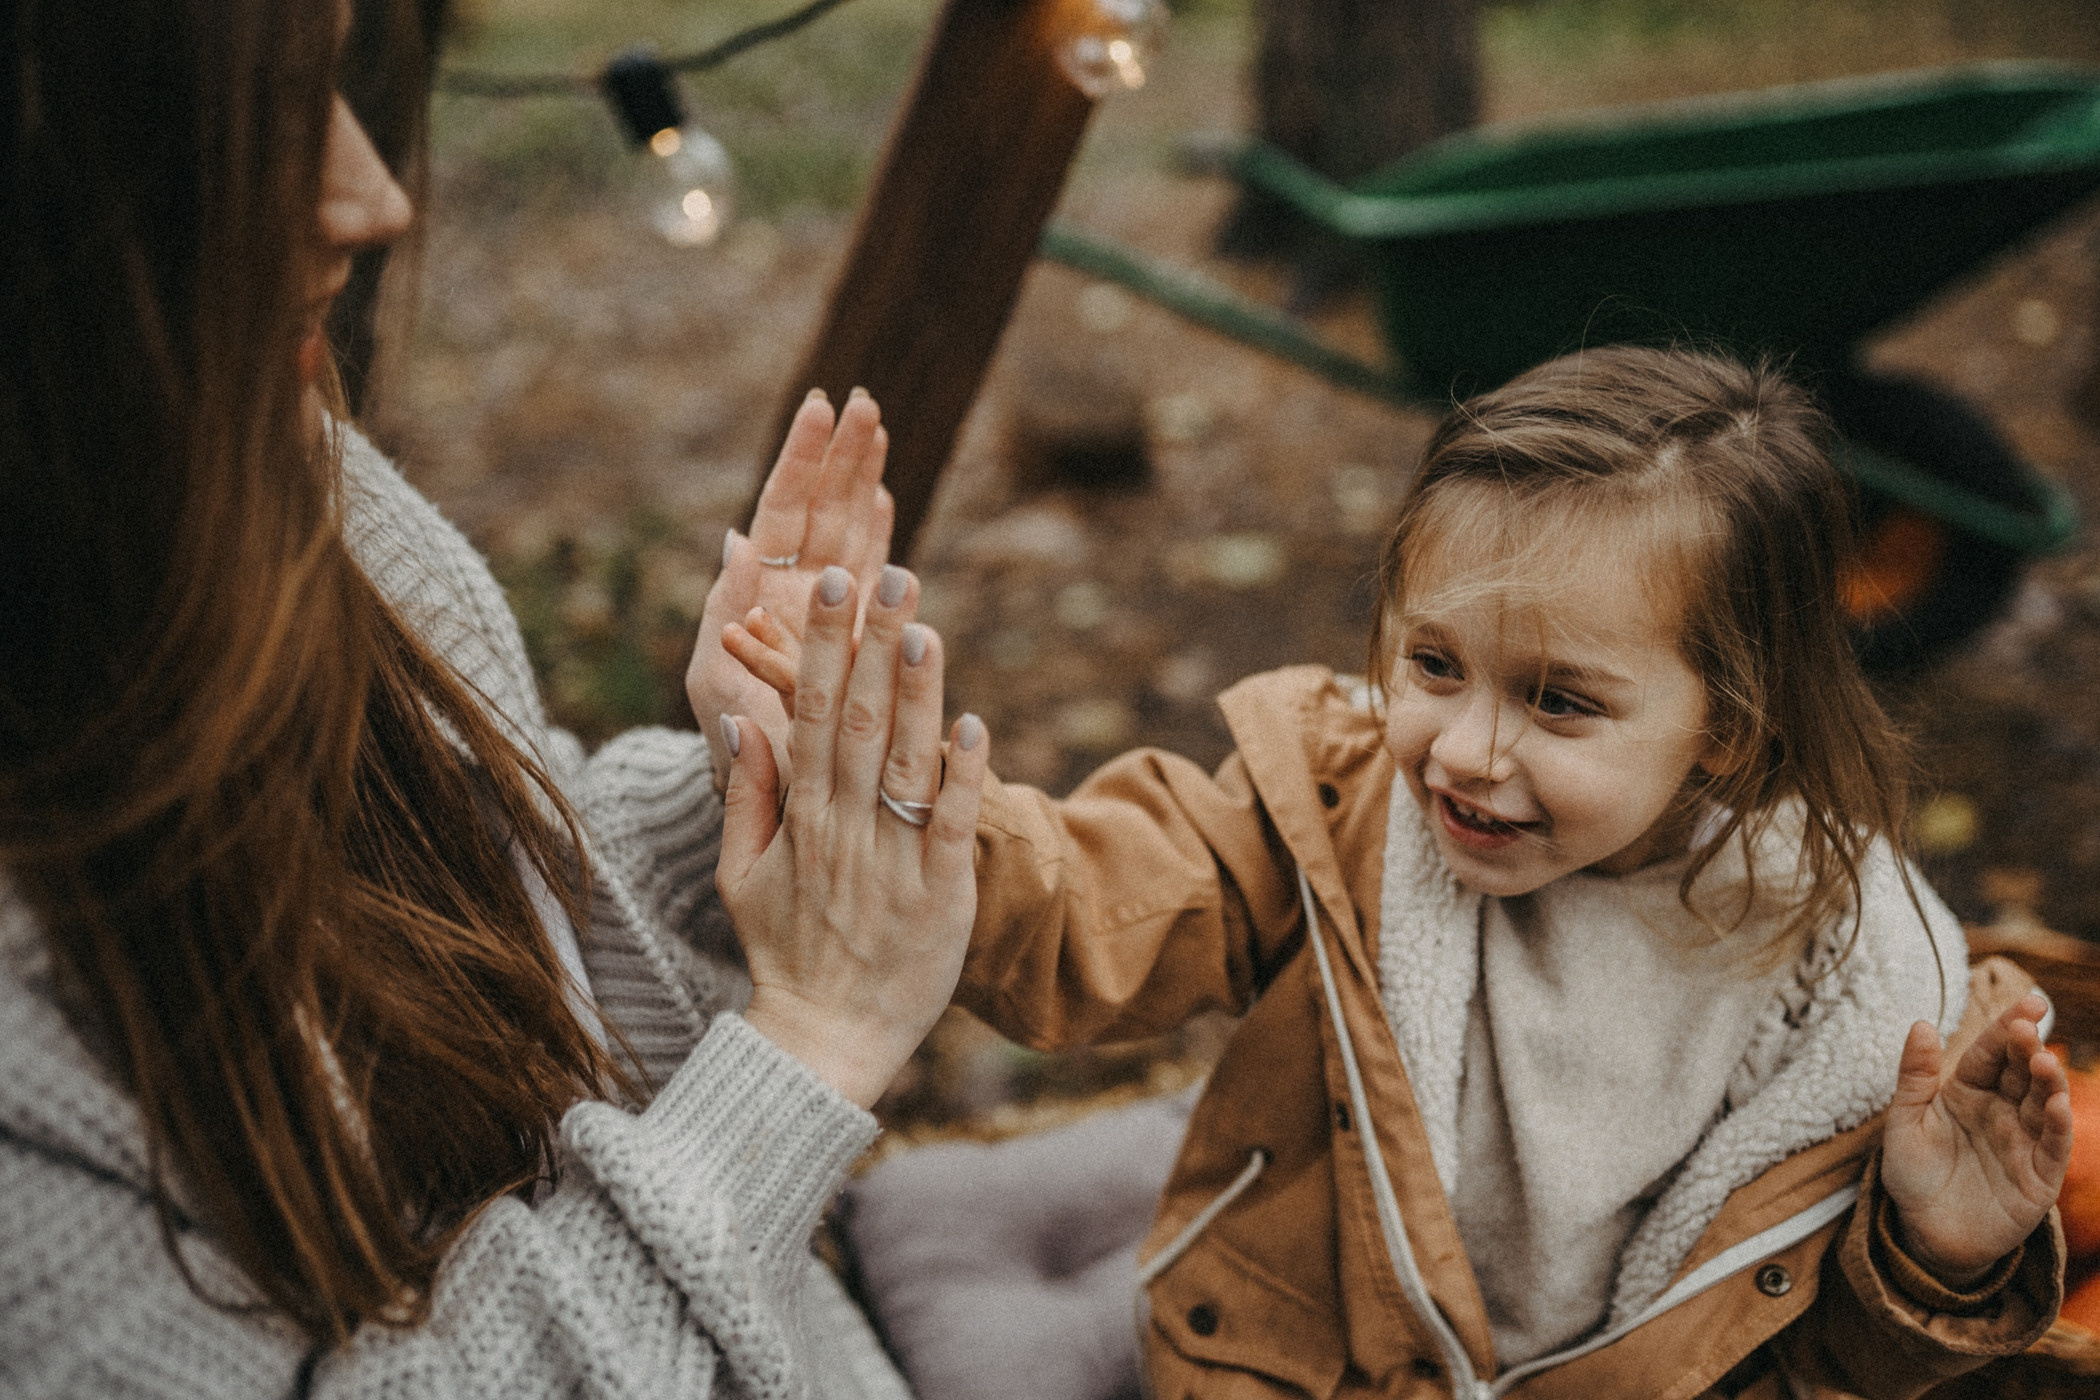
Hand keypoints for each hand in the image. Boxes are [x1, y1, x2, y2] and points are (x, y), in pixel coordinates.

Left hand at [687, 387, 892, 791]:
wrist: (768, 801)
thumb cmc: (732, 745)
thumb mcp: (716, 678)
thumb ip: (727, 611)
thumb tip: (735, 538)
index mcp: (761, 594)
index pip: (783, 511)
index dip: (802, 459)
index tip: (820, 409)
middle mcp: (798, 595)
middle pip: (822, 509)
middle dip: (841, 454)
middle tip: (862, 402)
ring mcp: (833, 613)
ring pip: (852, 531)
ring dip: (862, 478)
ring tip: (875, 427)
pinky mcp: (863, 638)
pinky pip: (873, 574)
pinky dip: (877, 532)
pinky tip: (882, 495)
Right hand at [714, 561, 988, 1107]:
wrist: (825, 1039)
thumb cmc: (786, 950)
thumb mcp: (741, 873)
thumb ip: (746, 793)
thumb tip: (742, 718)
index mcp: (800, 817)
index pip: (811, 713)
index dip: (823, 646)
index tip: (832, 585)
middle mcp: (844, 830)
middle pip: (860, 722)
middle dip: (873, 645)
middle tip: (890, 575)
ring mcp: (894, 862)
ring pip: (906, 764)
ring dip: (918, 694)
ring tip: (925, 627)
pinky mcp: (941, 897)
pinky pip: (952, 827)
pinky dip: (964, 778)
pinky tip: (974, 725)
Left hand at [1882, 993, 2072, 1285]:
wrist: (1924, 1233)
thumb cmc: (1913, 1174)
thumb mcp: (1905, 1121)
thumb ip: (1914, 1076)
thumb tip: (1921, 1024)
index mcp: (1968, 1091)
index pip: (1990, 1053)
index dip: (2007, 1028)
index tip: (2025, 1004)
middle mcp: (2002, 1110)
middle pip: (2021, 1072)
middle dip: (2028, 1047)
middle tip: (2029, 1025)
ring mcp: (2023, 1142)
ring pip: (2044, 1104)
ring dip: (2048, 1082)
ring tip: (2043, 1061)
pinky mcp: (2038, 1177)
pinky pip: (2053, 1147)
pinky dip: (2059, 1126)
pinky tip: (2058, 1105)